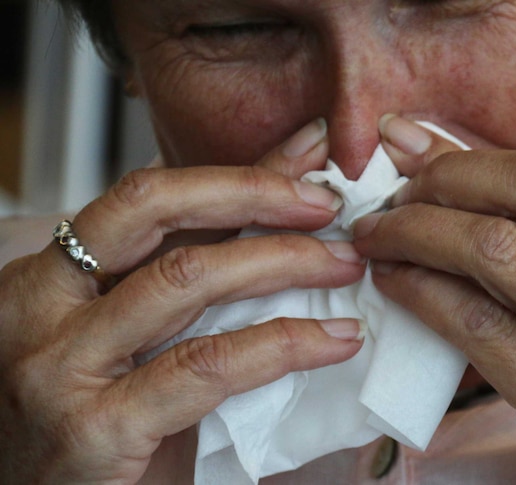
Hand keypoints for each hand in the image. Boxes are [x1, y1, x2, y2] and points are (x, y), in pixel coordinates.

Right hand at [0, 119, 365, 483]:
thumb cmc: (95, 439)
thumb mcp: (132, 349)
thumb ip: (181, 294)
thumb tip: (266, 233)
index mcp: (45, 280)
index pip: (146, 200)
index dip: (232, 173)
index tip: (307, 155)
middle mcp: (39, 310)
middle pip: (155, 211)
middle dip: (256, 193)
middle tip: (330, 205)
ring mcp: (61, 367)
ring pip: (189, 279)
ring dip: (284, 261)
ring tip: (345, 266)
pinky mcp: (97, 428)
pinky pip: (209, 365)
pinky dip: (284, 344)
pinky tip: (333, 340)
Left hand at [353, 116, 515, 483]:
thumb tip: (484, 202)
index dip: (470, 159)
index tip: (415, 153)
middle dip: (443, 177)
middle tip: (393, 194)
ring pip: (498, 251)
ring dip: (417, 232)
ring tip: (378, 237)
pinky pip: (481, 329)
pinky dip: (423, 294)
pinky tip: (395, 285)